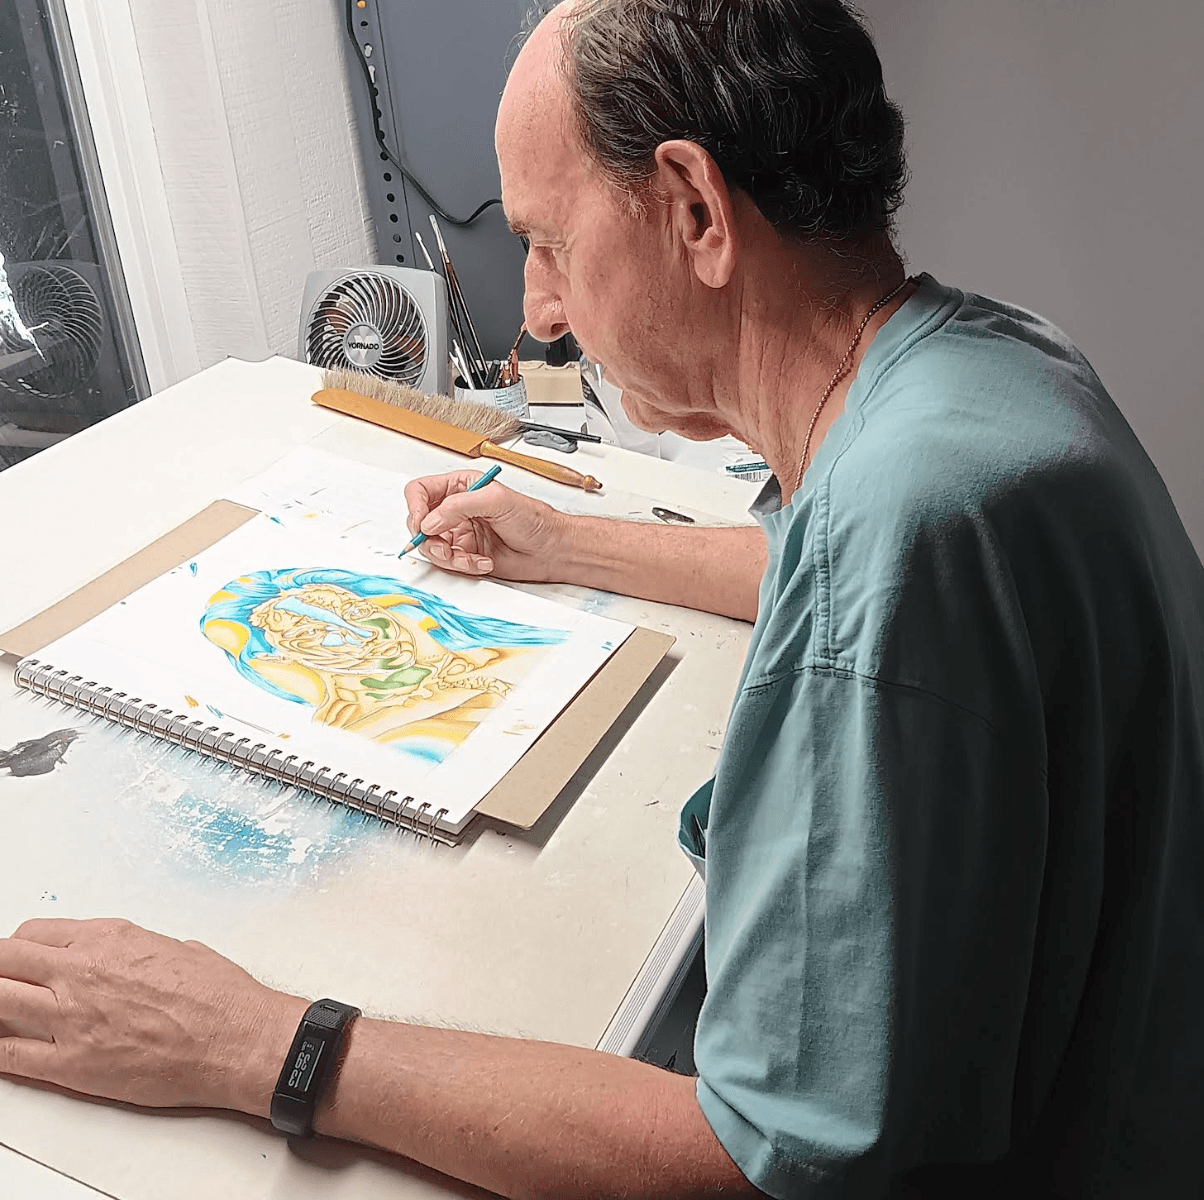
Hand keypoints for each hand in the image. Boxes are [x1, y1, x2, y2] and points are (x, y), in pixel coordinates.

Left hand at [0, 917, 304, 1113]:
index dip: (17, 947)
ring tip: (0, 1008)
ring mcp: (72, 1020)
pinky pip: (11, 1056)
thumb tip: (122, 958)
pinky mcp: (72, 1065)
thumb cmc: (218, 995)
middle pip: (5, 962)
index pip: (33, 934)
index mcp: (109, 939)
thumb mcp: (175, 947)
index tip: (16, 957)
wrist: (236, 1038)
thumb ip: (133, 950)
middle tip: (0, 978)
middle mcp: (82, 972)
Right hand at [403, 470, 571, 580]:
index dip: (415, 507)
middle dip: (429, 538)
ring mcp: (459, 532)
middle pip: (419, 522)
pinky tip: (483, 562)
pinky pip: (448, 563)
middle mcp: (457, 509)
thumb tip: (430, 520)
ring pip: (431, 546)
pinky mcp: (465, 554)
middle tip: (444, 546)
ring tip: (469, 557)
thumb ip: (460, 506)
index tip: (422, 523)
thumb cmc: (534, 520)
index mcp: (461, 486)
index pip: (420, 491)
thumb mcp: (498, 501)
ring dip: (447, 556)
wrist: (550, 550)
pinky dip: (462, 566)